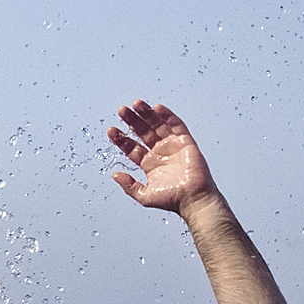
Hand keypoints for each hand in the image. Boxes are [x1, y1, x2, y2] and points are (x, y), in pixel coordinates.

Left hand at [108, 101, 216, 215]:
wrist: (193, 199)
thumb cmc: (172, 200)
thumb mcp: (144, 195)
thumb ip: (129, 185)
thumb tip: (115, 175)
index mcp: (149, 164)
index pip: (132, 147)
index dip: (121, 138)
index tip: (111, 130)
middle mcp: (159, 152)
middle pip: (143, 132)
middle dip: (132, 121)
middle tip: (122, 110)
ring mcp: (172, 146)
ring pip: (157, 125)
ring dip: (147, 114)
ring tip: (136, 104)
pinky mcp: (186, 142)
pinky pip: (176, 125)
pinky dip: (167, 116)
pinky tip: (157, 107)